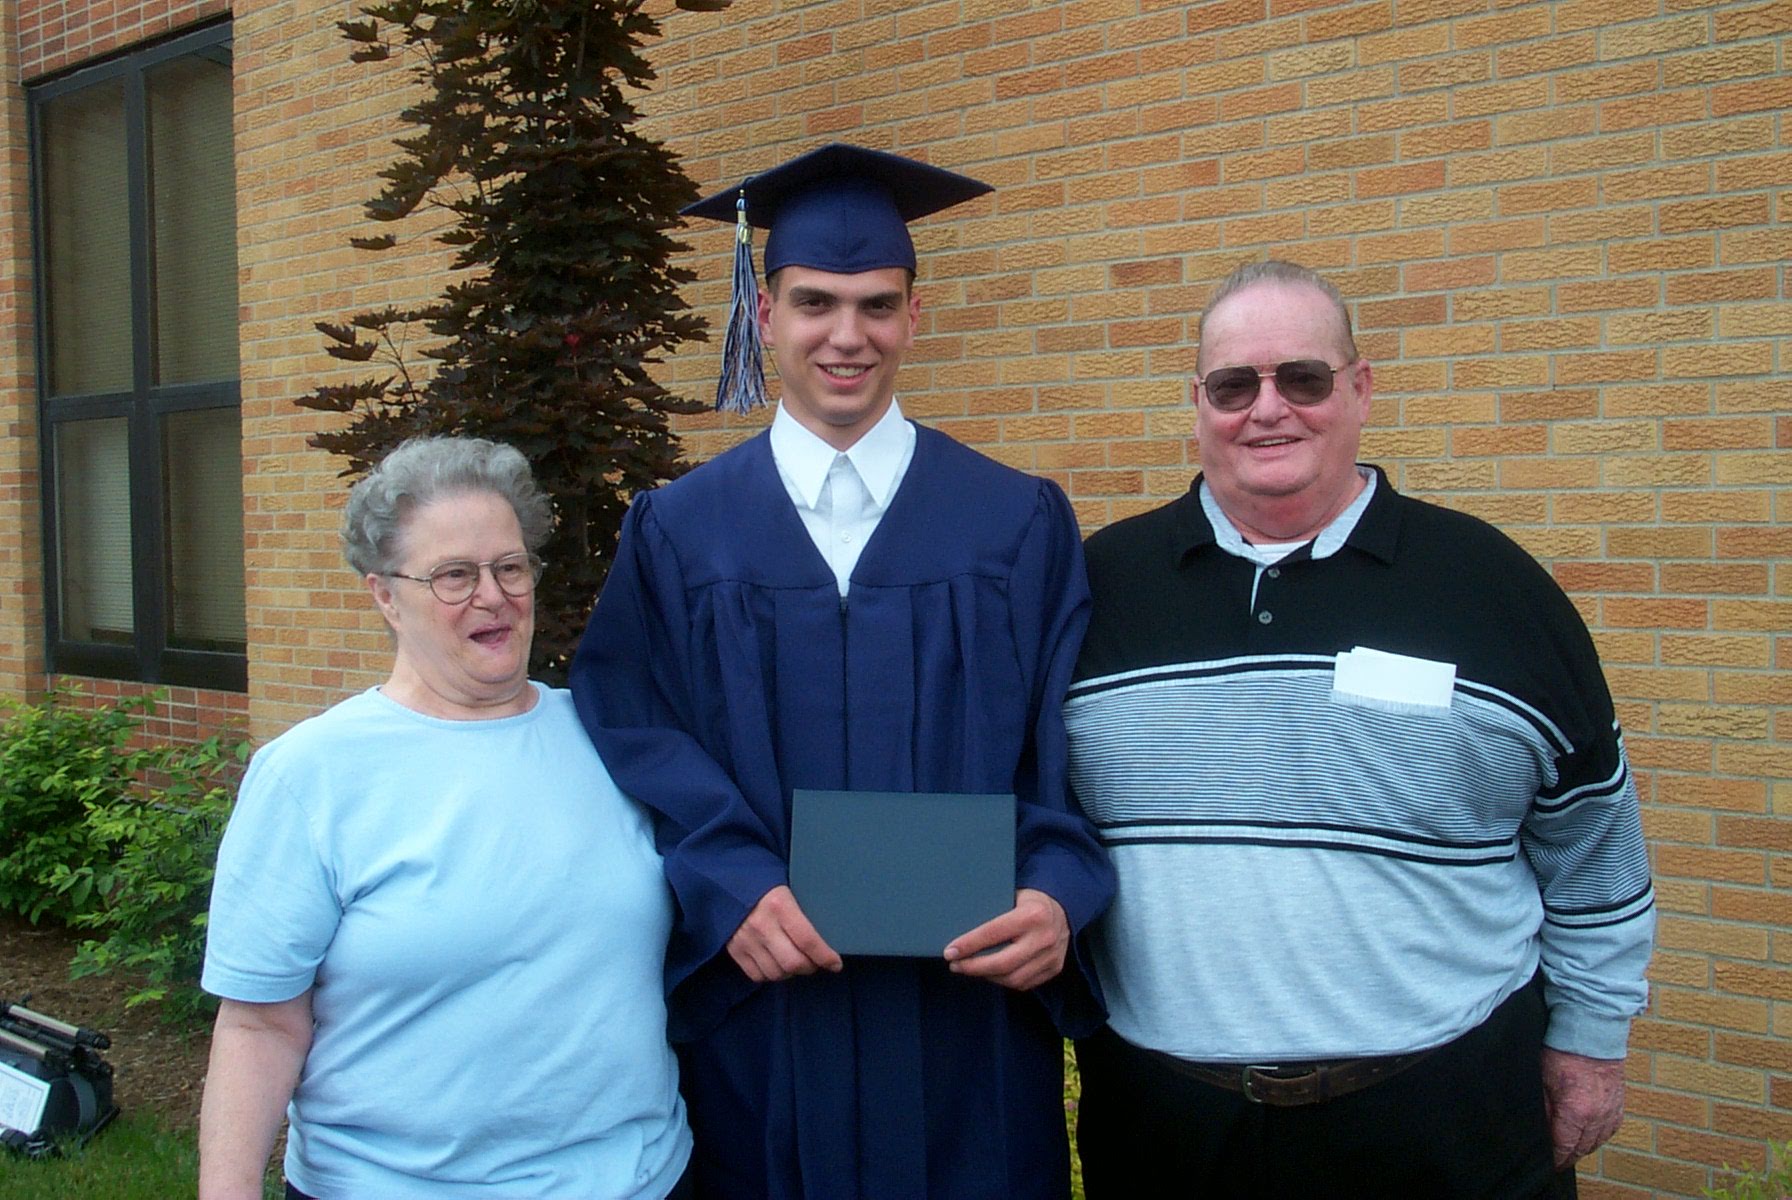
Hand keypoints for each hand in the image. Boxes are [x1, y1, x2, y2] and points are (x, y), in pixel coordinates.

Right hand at [726, 885, 842, 982]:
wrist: (723, 880)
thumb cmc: (762, 882)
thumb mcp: (786, 886)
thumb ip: (801, 909)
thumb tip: (826, 932)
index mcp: (779, 905)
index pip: (808, 940)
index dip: (825, 957)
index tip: (836, 964)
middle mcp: (762, 926)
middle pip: (793, 963)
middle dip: (810, 967)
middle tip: (815, 962)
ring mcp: (746, 940)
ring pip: (776, 973)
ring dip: (791, 973)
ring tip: (795, 962)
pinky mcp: (734, 950)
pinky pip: (757, 975)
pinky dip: (771, 974)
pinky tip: (776, 963)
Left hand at [943, 888, 1069, 990]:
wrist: (1064, 908)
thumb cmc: (1028, 900)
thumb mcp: (1012, 894)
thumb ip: (992, 910)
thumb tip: (958, 925)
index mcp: (1032, 914)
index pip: (993, 933)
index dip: (968, 945)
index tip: (949, 952)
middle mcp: (1045, 937)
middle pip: (1002, 963)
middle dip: (973, 967)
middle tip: (955, 965)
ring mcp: (1052, 956)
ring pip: (1013, 978)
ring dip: (987, 976)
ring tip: (970, 969)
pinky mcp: (1054, 968)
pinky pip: (1024, 983)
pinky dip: (1003, 981)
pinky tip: (990, 973)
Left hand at [1540, 1047, 1625, 1167]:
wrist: (1592, 1035)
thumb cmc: (1563, 1053)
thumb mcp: (1542, 1080)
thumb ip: (1542, 1109)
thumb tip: (1540, 1131)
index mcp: (1576, 1112)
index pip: (1564, 1148)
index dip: (1555, 1158)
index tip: (1548, 1164)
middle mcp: (1597, 1117)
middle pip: (1582, 1149)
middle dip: (1568, 1156)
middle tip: (1556, 1159)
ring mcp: (1611, 1112)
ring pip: (1597, 1142)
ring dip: (1583, 1148)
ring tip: (1570, 1149)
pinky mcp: (1619, 1106)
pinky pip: (1609, 1131)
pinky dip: (1598, 1137)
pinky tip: (1588, 1135)